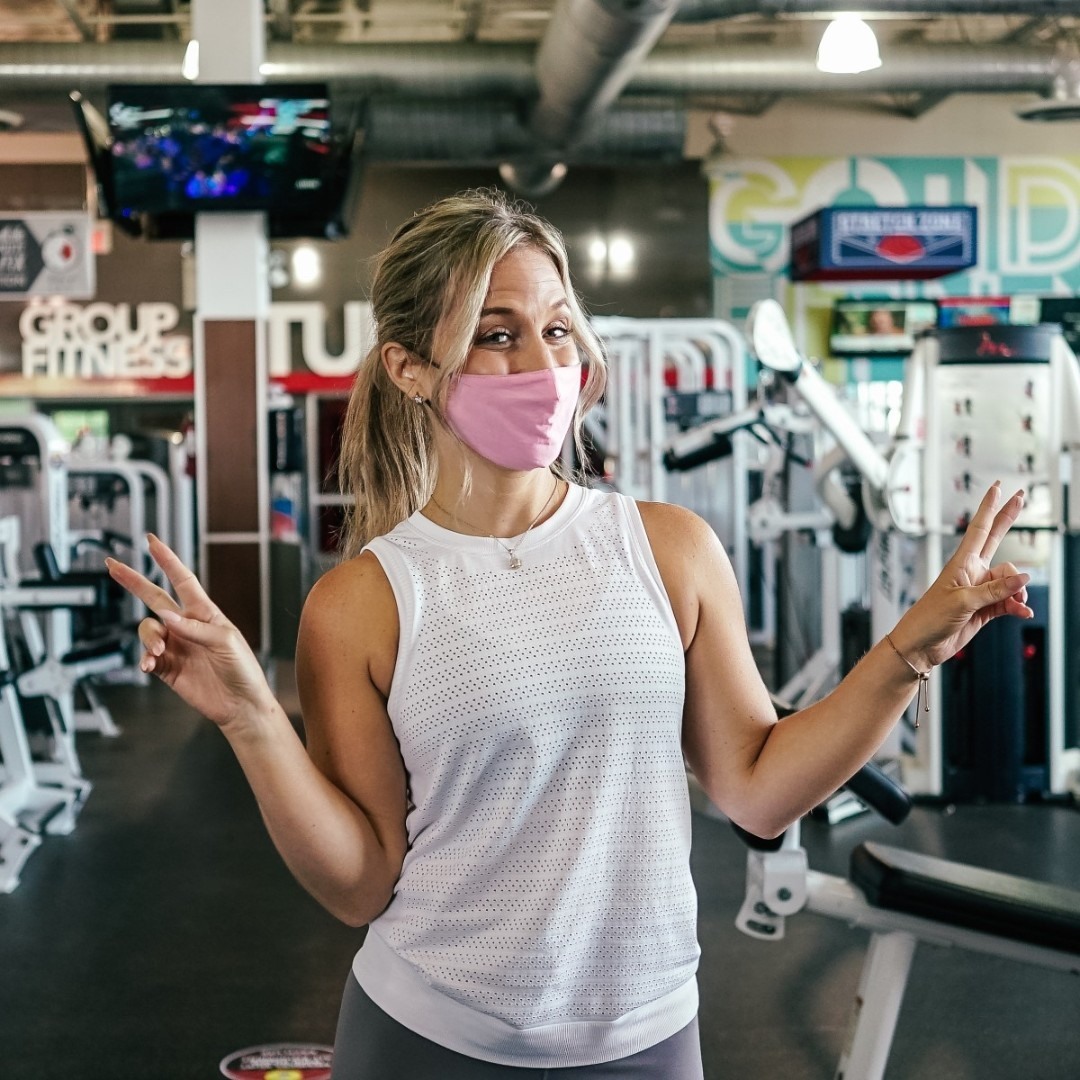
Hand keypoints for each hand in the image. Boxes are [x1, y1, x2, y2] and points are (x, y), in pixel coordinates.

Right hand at [106, 534, 278, 731]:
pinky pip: (146, 657)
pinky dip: (144, 659)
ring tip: (158, 652)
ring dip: (148, 638)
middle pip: (154, 597)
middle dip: (133, 581)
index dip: (167, 560)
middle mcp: (186, 626)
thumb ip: (196, 628)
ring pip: (147, 630)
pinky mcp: (167, 668)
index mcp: (205, 613)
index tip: (151, 541)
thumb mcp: (226, 642)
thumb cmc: (242, 669)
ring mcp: (175, 646)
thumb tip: (165, 616)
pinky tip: (149, 665)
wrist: (240, 705)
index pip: (183, 580)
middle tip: (112, 565)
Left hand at [894, 482, 1033, 669]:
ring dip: (1017, 591)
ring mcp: (979, 589)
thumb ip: (995, 590)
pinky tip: (1023, 612)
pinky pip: (1009, 601)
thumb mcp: (963, 601)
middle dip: (1008, 518)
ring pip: (1010, 580)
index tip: (996, 488)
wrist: (921, 645)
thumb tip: (1023, 578)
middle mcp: (972, 572)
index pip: (979, 528)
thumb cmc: (930, 618)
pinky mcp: (984, 608)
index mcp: (962, 563)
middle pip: (996, 539)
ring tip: (1018, 603)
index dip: (989, 507)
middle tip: (1022, 496)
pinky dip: (1017, 606)